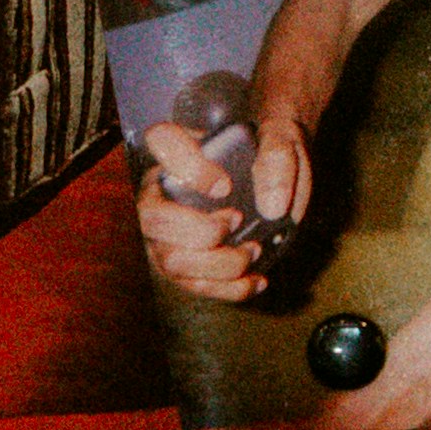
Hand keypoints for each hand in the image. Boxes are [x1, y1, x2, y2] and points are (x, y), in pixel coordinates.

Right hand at [134, 131, 271, 299]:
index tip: (224, 186)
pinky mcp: (181, 265)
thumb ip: (277, 158)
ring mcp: (164, 234)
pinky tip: (256, 279)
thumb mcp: (279, 140)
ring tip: (254, 251)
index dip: (188, 168)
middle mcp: (159, 190)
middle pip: (151, 218)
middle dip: (200, 230)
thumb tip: (272, 205)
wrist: (269, 183)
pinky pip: (192, 286)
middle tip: (237, 220)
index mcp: (178, 147)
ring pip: (170, 260)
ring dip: (218, 264)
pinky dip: (228, 289)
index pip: (162, 141)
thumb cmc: (266, 155)